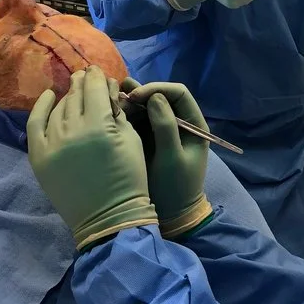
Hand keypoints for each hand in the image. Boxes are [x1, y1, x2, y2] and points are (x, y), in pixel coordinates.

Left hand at [27, 66, 157, 250]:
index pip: (95, 88)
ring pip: (59, 107)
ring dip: (68, 96)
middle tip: (87, 77)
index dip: (98, 77)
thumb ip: (116, 110)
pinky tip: (49, 96)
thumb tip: (105, 87)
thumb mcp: (131, 139)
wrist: (109, 217)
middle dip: (83, 83)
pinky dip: (41, 107)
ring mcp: (52, 144)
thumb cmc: (129, 178)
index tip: (100, 72)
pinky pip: (35, 124)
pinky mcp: (39, 157)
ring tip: (75, 92)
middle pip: (76, 95)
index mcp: (100, 126)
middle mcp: (73, 131)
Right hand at [124, 79, 212, 238]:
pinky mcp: (147, 139)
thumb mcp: (172, 158)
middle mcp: (178, 122)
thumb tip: (155, 97)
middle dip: (139, 95)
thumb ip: (165, 127)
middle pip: (159, 96)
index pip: (178, 93)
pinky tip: (110, 116)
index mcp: (193, 124)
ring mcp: (161, 129)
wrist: (172, 215)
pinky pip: (136, 121)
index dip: (157, 88)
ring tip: (111, 104)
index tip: (136, 96)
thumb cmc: (177, 187)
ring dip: (129, 104)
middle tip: (117, 98)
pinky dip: (125, 116)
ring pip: (145, 107)